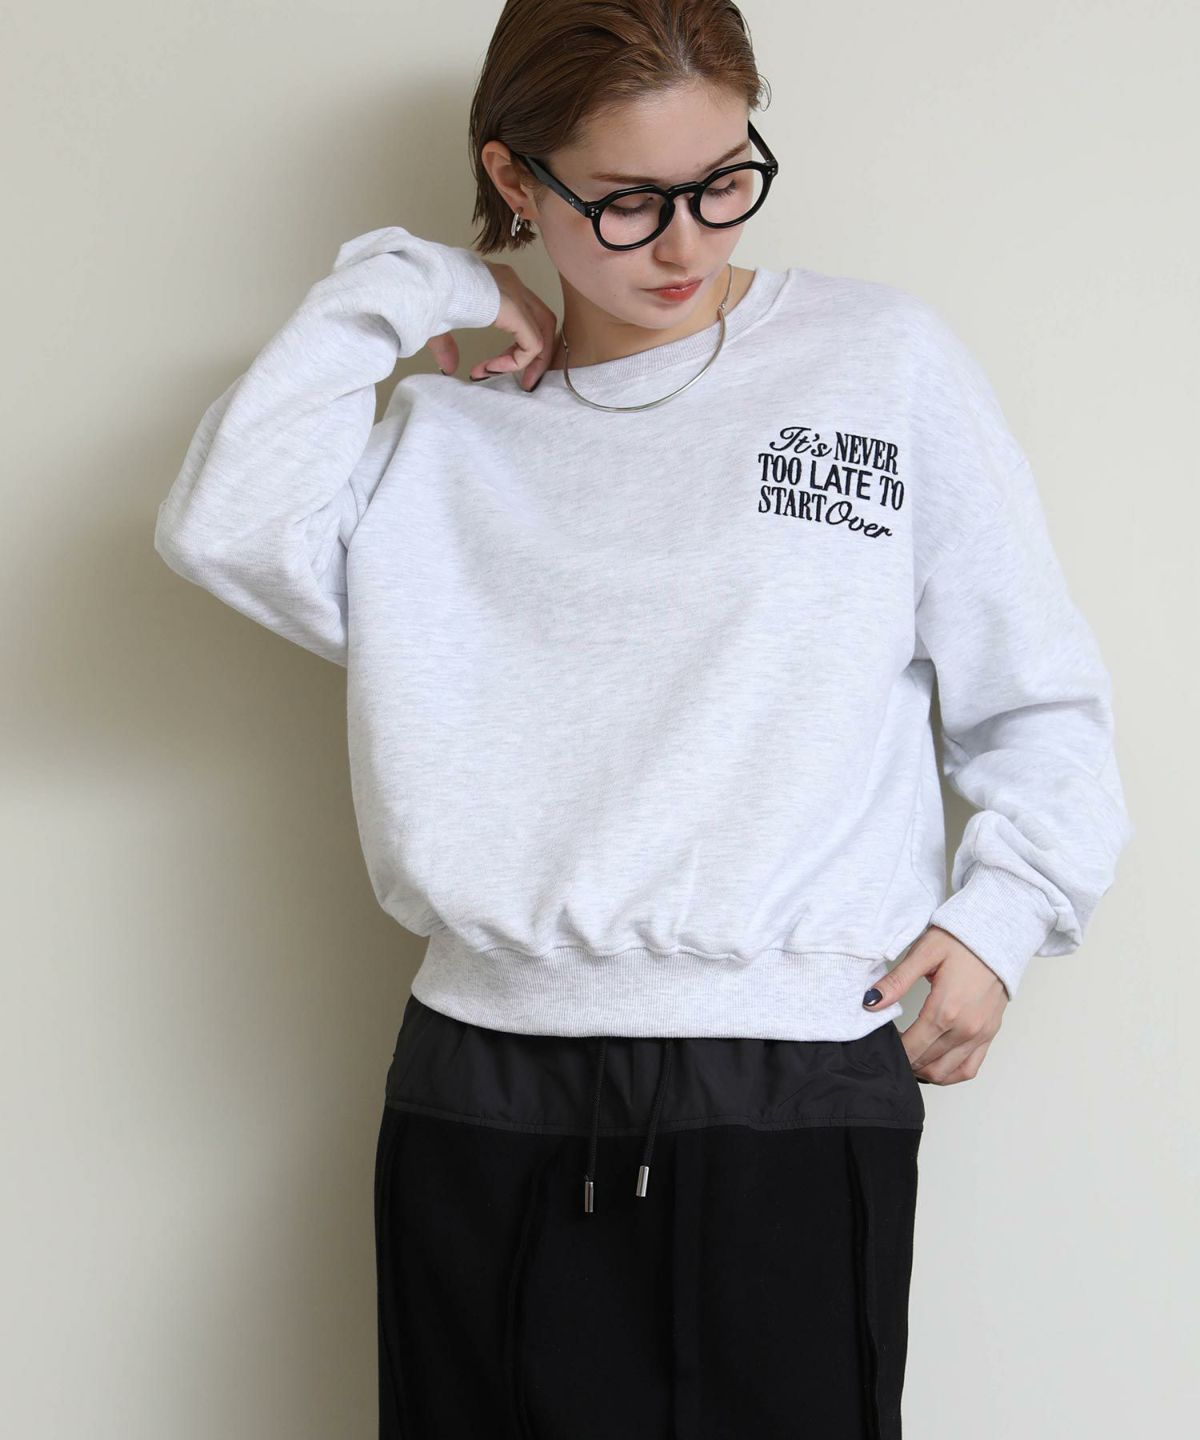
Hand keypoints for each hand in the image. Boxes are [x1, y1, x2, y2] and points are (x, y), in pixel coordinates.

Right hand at [426, 261, 559, 392]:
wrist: (423, 281)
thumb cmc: (425, 294)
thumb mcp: (438, 324)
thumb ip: (447, 346)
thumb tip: (449, 368)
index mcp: (496, 283)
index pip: (523, 315)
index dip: (515, 348)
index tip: (490, 369)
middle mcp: (511, 283)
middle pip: (542, 322)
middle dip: (536, 356)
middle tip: (523, 382)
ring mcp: (515, 292)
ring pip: (544, 332)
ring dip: (533, 362)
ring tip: (517, 382)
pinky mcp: (514, 307)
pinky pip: (532, 343)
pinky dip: (519, 361)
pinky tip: (494, 368)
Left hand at [865, 926, 1008, 1084]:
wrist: (999, 933)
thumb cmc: (961, 940)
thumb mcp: (923, 953)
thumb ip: (896, 981)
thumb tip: (870, 1002)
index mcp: (946, 1010)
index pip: (912, 1048)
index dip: (894, 1051)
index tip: (883, 1043)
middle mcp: (966, 1028)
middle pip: (927, 1063)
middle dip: (906, 1060)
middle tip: (892, 1048)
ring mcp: (981, 1034)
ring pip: (947, 1072)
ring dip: (925, 1071)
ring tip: (910, 1057)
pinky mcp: (990, 1033)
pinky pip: (970, 1068)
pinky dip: (950, 1073)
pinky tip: (935, 1063)